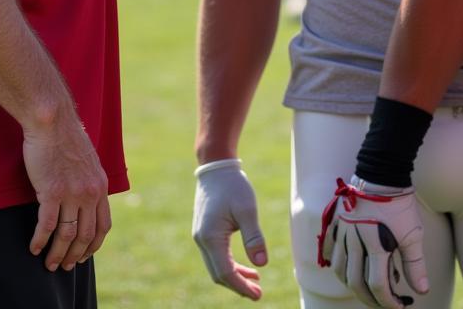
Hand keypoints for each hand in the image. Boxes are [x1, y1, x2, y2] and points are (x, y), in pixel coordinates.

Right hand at [23, 110, 110, 270]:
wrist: (52, 121)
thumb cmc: (65, 138)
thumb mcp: (88, 161)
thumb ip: (88, 181)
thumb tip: (85, 200)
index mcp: (100, 185)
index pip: (104, 225)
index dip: (94, 245)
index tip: (85, 255)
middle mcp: (89, 192)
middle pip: (86, 235)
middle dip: (76, 255)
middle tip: (65, 266)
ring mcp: (71, 193)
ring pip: (67, 235)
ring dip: (57, 254)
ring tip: (49, 264)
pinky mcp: (51, 192)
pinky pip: (47, 226)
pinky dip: (40, 241)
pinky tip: (33, 248)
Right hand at [192, 158, 266, 299]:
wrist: (216, 166)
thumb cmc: (232, 185)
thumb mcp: (247, 209)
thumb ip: (254, 237)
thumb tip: (262, 264)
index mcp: (210, 237)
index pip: (225, 272)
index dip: (242, 287)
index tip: (258, 295)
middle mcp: (202, 240)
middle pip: (218, 274)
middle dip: (238, 286)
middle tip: (258, 293)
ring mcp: (201, 236)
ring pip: (216, 266)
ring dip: (235, 276)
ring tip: (256, 281)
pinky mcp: (205, 231)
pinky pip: (216, 256)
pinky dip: (230, 264)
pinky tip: (246, 265)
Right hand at [318, 176, 428, 308]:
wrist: (382, 171)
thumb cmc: (400, 202)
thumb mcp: (413, 234)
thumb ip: (415, 265)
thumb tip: (421, 291)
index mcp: (375, 244)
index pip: (378, 285)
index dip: (389, 302)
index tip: (401, 305)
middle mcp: (355, 240)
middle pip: (356, 282)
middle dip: (370, 299)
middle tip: (383, 303)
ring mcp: (343, 231)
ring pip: (340, 268)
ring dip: (351, 284)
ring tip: (364, 289)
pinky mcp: (337, 221)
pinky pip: (329, 248)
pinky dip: (334, 263)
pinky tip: (343, 269)